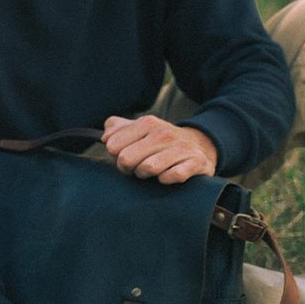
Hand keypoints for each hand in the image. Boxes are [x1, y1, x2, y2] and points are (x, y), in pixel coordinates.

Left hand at [102, 115, 217, 183]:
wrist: (200, 146)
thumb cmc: (160, 142)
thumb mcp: (139, 129)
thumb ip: (117, 128)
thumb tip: (105, 137)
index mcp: (147, 123)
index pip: (113, 146)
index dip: (115, 156)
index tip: (126, 156)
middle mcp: (164, 133)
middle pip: (126, 159)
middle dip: (129, 169)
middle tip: (138, 168)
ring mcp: (181, 148)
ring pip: (148, 168)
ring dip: (146, 175)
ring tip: (153, 172)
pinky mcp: (196, 163)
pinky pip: (171, 176)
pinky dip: (166, 180)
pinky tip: (168, 176)